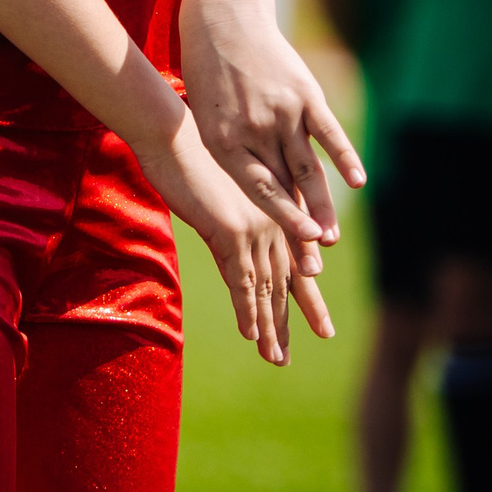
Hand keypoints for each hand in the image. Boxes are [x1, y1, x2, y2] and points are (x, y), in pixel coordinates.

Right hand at [133, 114, 328, 363]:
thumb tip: (233, 240)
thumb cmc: (189, 154)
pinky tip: (250, 334)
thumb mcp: (219, 193)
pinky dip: (247, 310)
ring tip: (275, 358)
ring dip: (271, 326)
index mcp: (273, 213)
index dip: (307, 300)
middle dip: (292, 322)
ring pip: (267, 288)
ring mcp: (255, 227)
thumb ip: (233, 220)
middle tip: (294, 354)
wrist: (171, 134)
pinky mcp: (231, 230)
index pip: (294, 265)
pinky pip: (241, 280)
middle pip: (286, 282)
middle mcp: (272, 222)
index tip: (320, 327)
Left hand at [179, 0, 364, 260]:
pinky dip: (344, 158)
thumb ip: (231, 151)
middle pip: (284, 189)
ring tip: (331, 239)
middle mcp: (255, 130)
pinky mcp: (304, 94)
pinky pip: (327, 133)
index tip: (293, 250)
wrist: (222, 18)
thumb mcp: (205, 115)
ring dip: (321, 207)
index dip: (277, 222)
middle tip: (313, 268)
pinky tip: (357, 184)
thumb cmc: (208, 72)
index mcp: (224, 139)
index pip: (255, 191)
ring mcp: (282, 112)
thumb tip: (248, 191)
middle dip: (298, 230)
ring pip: (308, 169)